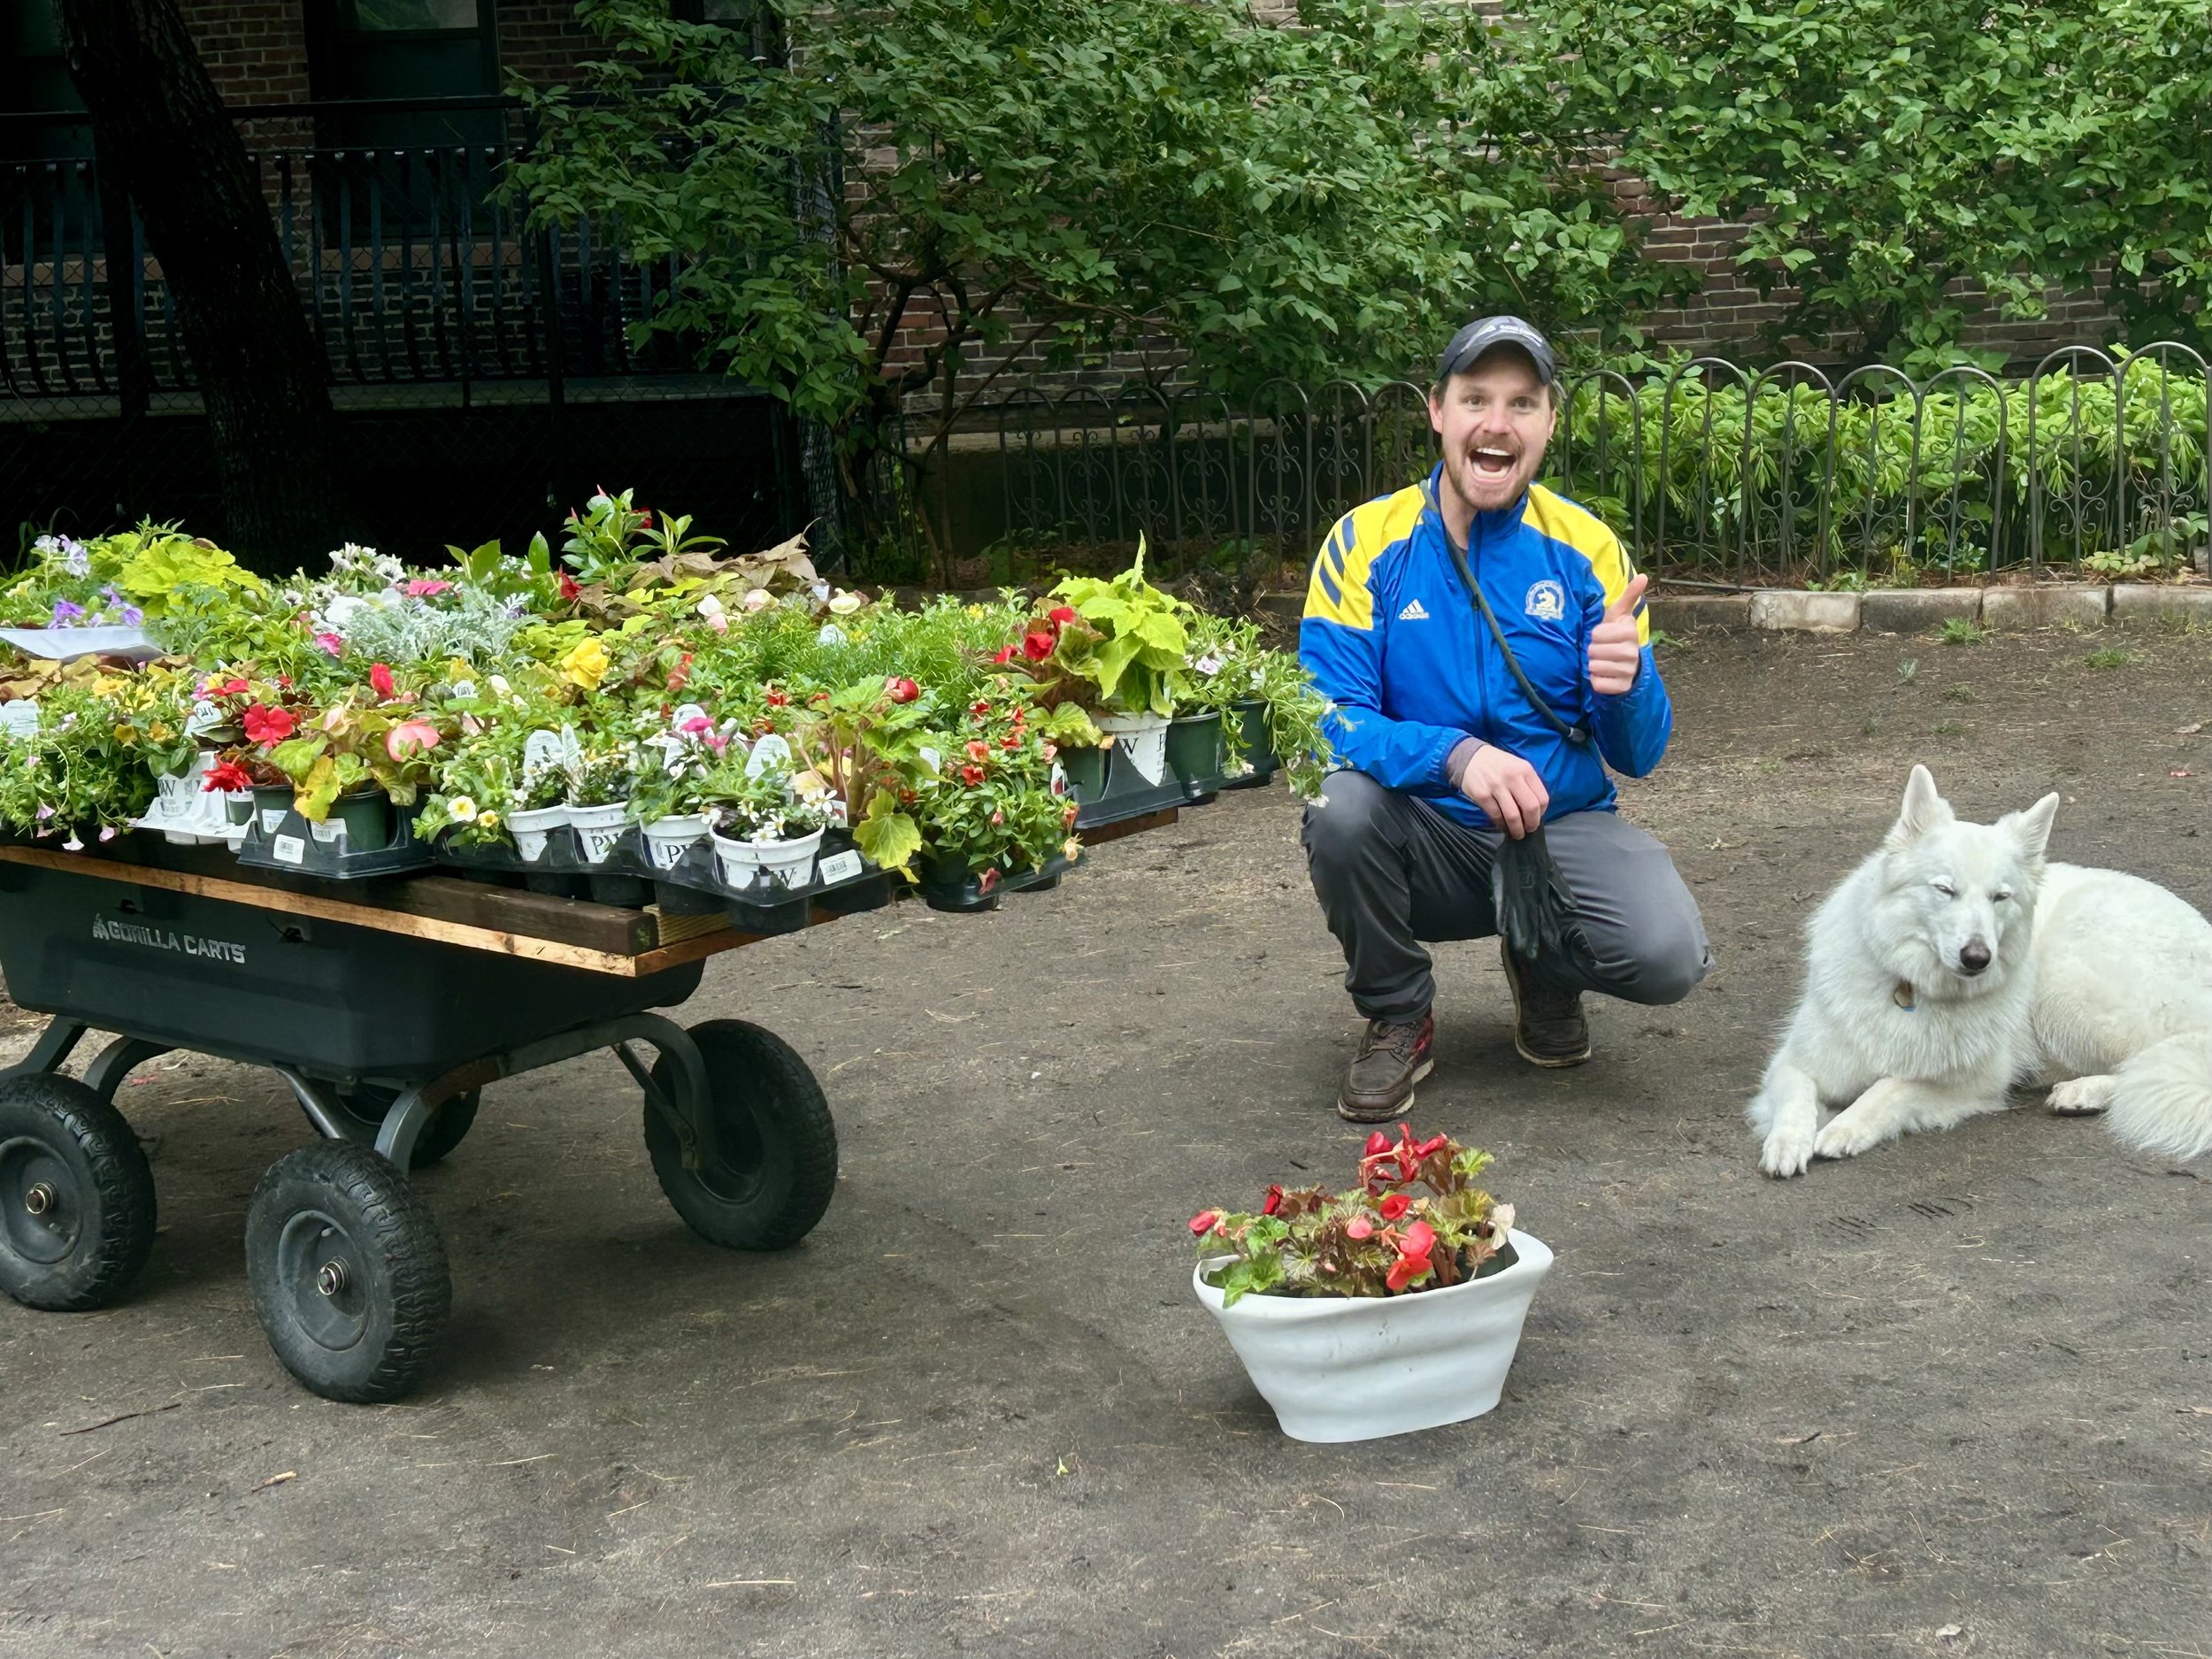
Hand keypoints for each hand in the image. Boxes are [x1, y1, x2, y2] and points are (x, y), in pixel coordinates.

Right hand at [1460, 742, 1548, 838]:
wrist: (1471, 757)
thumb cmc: (1498, 765)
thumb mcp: (1518, 766)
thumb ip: (1528, 784)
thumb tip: (1536, 810)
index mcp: (1525, 770)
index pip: (1542, 798)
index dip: (1542, 813)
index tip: (1536, 818)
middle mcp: (1512, 777)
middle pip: (1530, 808)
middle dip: (1531, 824)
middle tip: (1529, 830)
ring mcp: (1496, 786)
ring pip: (1513, 816)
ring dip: (1517, 829)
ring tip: (1517, 833)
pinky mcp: (1482, 795)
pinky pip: (1496, 816)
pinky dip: (1501, 824)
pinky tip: (1502, 826)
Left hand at [1588, 573, 1649, 696]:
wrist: (1627, 666)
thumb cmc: (1617, 637)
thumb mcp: (1620, 616)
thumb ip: (1629, 597)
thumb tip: (1643, 576)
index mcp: (1630, 632)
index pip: (1597, 634)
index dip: (1595, 635)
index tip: (1603, 636)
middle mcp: (1632, 652)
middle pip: (1594, 651)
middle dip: (1593, 651)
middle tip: (1601, 650)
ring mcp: (1628, 671)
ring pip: (1594, 667)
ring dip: (1593, 665)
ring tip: (1603, 662)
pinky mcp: (1621, 687)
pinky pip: (1598, 683)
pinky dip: (1596, 681)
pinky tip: (1604, 676)